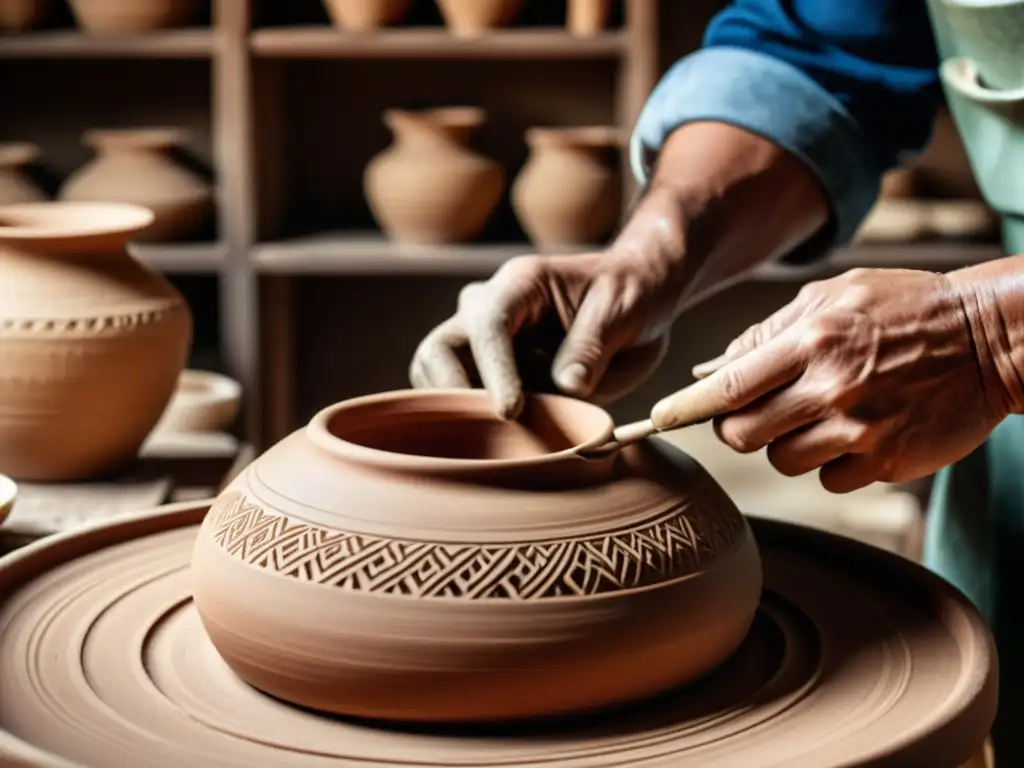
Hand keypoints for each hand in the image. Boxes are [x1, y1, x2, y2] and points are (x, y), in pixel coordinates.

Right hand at [410, 247, 686, 419]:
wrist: (637, 298)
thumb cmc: (631, 295)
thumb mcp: (624, 310)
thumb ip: (592, 347)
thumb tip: (567, 387)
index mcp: (521, 285)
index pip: (487, 326)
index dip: (494, 372)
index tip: (512, 412)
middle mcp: (487, 309)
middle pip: (438, 351)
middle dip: (454, 394)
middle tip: (493, 429)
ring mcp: (483, 344)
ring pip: (436, 380)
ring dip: (461, 415)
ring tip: (502, 440)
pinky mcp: (490, 375)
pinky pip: (462, 403)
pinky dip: (474, 427)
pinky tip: (506, 445)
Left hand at [668, 268, 1014, 492]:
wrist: (990, 339)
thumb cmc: (903, 309)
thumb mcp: (834, 296)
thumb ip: (768, 332)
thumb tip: (711, 370)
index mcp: (812, 341)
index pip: (729, 386)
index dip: (685, 409)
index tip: (654, 421)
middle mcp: (831, 389)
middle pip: (742, 436)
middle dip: (735, 429)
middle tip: (752, 413)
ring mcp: (860, 431)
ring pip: (782, 461)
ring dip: (786, 444)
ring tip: (819, 413)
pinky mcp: (886, 463)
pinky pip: (827, 480)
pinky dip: (830, 462)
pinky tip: (855, 432)